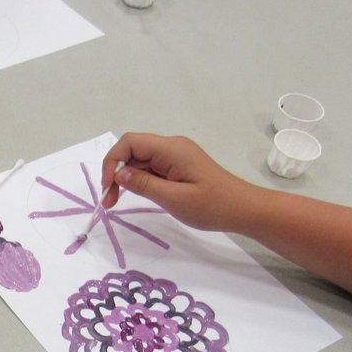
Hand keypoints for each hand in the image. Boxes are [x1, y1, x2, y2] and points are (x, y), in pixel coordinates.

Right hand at [100, 133, 250, 230]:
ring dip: (125, 179)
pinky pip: (151, 168)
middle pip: (133, 150)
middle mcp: (172, 147)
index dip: (112, 161)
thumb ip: (144, 185)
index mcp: (172, 149)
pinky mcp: (178, 166)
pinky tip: (135, 195)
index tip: (108, 187)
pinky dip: (138, 181)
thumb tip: (119, 174)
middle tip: (110, 202)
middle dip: (116, 172)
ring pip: (140, 160)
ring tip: (117, 202)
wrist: (243, 209)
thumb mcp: (174, 199)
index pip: (130, 142)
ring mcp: (175, 156)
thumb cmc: (212, 206)